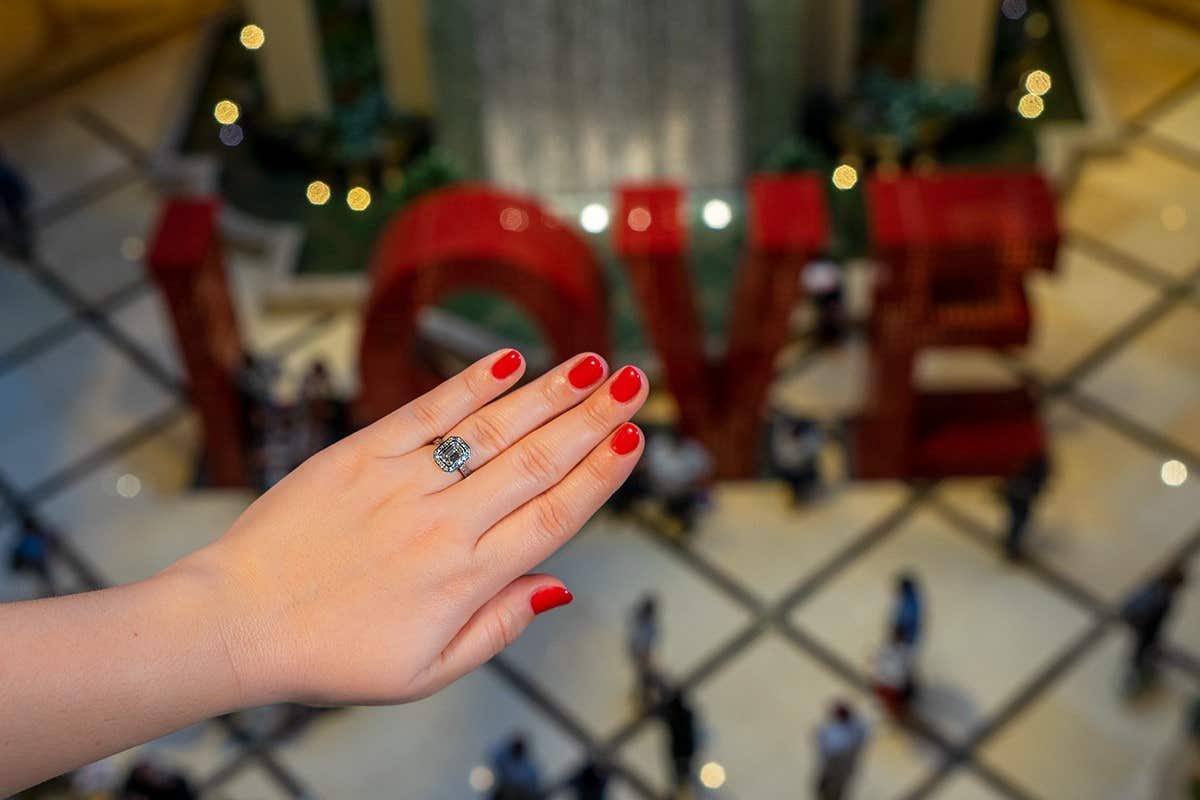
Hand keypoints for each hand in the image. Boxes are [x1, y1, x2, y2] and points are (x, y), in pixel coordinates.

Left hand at [170, 350, 646, 706]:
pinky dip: (469, 384)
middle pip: (536, 462)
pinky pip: (426, 413)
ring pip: (491, 431)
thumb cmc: (331, 656)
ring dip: (548, 394)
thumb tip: (556, 584)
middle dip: (594, 419)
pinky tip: (509, 360)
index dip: (600, 477)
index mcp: (465, 580)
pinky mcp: (359, 454)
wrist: (235, 623)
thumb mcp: (425, 672)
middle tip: (635, 384)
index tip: (634, 440)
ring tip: (593, 364)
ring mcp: (401, 483)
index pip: (553, 518)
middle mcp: (443, 524)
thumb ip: (497, 626)